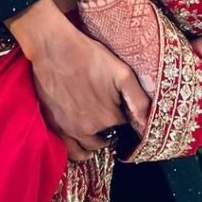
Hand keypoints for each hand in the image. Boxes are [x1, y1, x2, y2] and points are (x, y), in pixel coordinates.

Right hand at [6, 0, 149, 160]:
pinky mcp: (54, 126)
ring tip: (98, 132)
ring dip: (96, 142)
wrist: (53, 48)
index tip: (118, 104)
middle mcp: (91, 129)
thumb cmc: (89, 56)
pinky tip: (85, 151)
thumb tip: (147, 124)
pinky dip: (79, 153)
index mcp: (110, 116)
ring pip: (89, 146)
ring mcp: (71, 130)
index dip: (121, 113)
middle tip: (105, 112)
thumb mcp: (122, 73)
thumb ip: (138, 100)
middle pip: (106, 135)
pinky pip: (70, 151)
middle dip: (109, 127)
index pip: (123, 123)